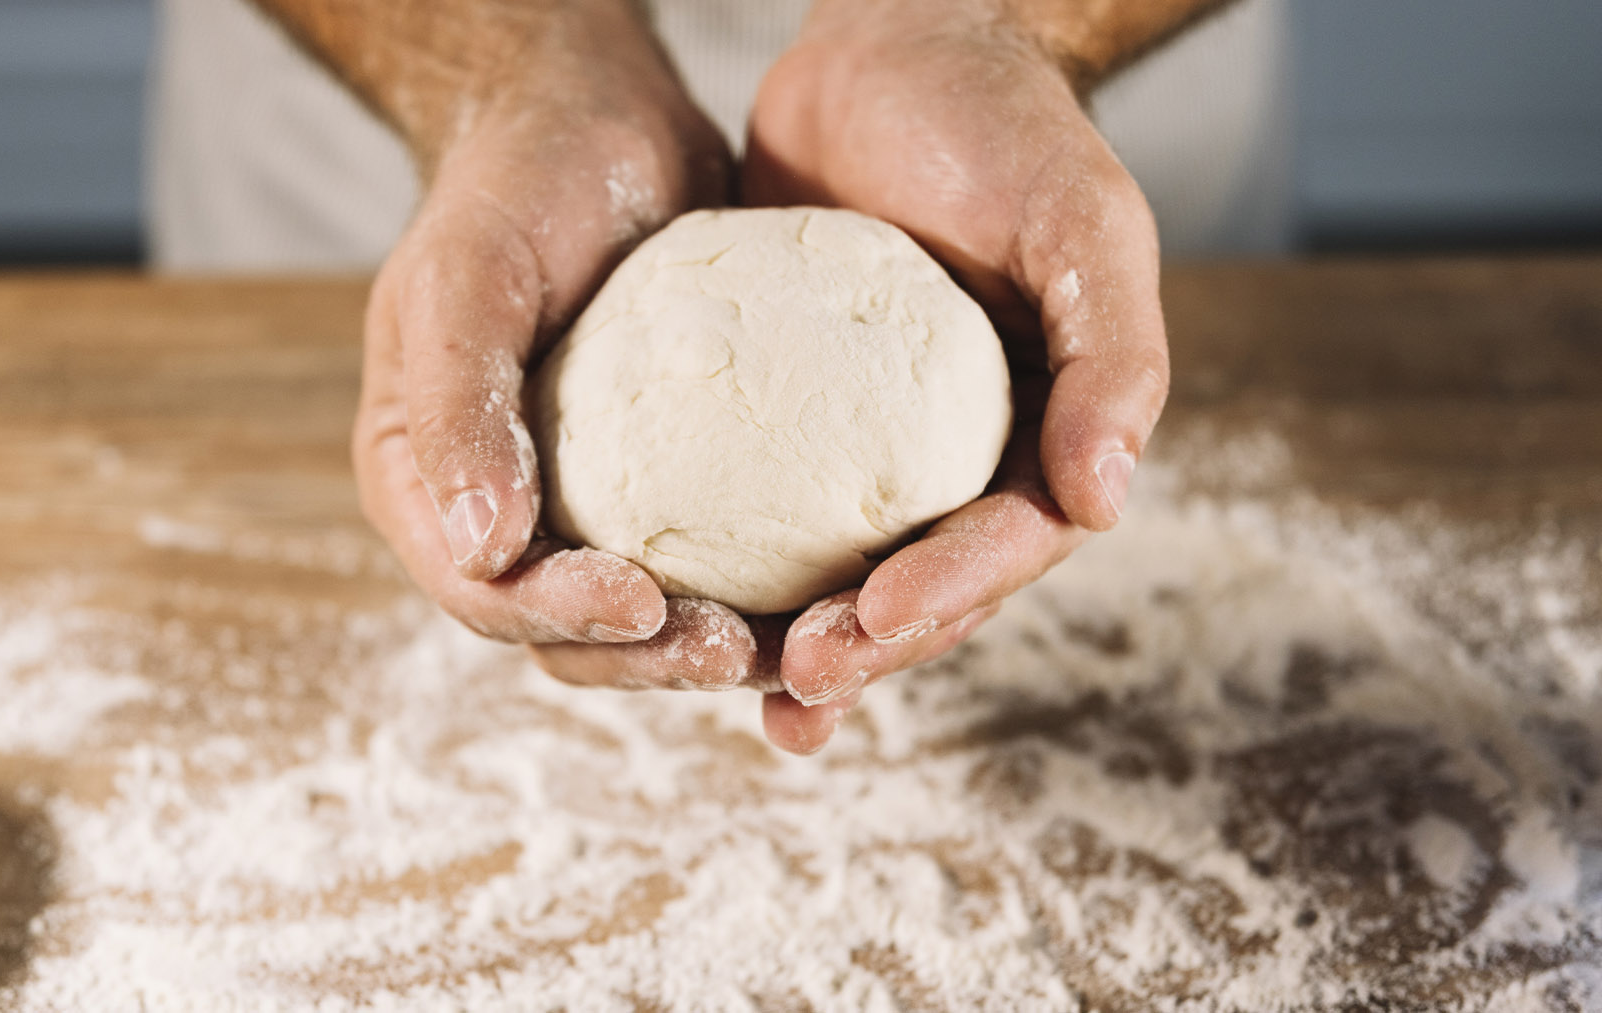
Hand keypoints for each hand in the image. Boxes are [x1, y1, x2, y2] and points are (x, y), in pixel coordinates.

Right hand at [355, 2, 768, 688]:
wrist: (596, 121)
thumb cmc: (513, 184)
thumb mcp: (466, 275)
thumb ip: (458, 405)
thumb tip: (482, 550)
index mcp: (427, 483)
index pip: (484, 590)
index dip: (560, 617)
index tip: (645, 605)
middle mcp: (503, 513)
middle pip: (567, 634)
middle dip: (650, 657)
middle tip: (736, 648)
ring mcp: (587, 506)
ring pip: (645, 622)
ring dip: (711, 646)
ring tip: (798, 643)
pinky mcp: (671, 487)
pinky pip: (712, 562)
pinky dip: (761, 591)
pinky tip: (831, 590)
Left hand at [745, 0, 1170, 752]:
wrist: (891, 48)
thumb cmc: (1001, 126)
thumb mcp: (1079, 220)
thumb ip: (1113, 354)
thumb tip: (1105, 502)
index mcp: (1047, 428)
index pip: (1010, 540)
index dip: (950, 593)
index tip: (872, 622)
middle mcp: (965, 454)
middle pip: (929, 584)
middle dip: (871, 646)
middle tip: (796, 684)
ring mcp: (876, 445)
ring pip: (851, 570)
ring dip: (809, 640)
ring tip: (756, 694)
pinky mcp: (795, 420)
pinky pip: (768, 507)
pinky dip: (743, 568)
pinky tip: (689, 608)